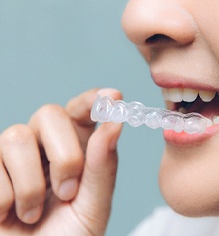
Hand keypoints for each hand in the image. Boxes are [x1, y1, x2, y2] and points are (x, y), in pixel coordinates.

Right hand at [0, 88, 122, 235]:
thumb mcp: (93, 206)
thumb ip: (102, 166)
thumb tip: (115, 123)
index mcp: (77, 147)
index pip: (84, 110)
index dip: (95, 100)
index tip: (113, 96)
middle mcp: (46, 143)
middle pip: (50, 113)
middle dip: (63, 155)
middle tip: (68, 192)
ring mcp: (15, 154)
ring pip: (16, 136)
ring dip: (31, 184)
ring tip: (35, 214)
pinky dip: (5, 197)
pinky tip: (9, 214)